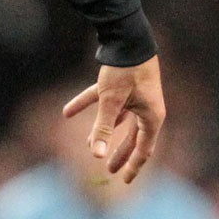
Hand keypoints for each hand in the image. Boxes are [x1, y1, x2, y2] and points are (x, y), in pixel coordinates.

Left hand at [63, 55, 164, 183]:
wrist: (128, 37)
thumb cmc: (126, 70)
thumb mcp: (112, 101)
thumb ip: (103, 128)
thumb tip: (96, 155)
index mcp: (151, 118)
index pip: (143, 150)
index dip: (133, 166)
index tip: (125, 181)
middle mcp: (146, 109)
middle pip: (132, 138)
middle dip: (119, 154)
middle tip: (110, 171)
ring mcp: (135, 97)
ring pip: (118, 120)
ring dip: (103, 132)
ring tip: (90, 145)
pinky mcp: (122, 85)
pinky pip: (103, 101)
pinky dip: (87, 105)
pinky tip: (67, 112)